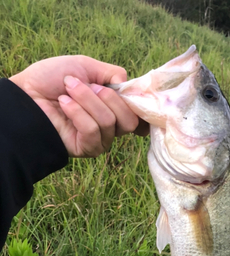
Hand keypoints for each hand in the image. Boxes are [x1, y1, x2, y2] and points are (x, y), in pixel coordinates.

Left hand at [10, 55, 148, 156]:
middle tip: (88, 86)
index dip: (137, 104)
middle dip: (108, 98)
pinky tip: (63, 105)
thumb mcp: (86, 66)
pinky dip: (77, 113)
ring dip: (86, 100)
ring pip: (109, 122)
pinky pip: (93, 130)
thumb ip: (113, 74)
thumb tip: (131, 87)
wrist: (26, 94)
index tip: (126, 92)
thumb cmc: (52, 79)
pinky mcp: (87, 148)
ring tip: (67, 92)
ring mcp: (100, 139)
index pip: (137, 113)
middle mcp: (111, 126)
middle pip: (129, 120)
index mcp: (114, 107)